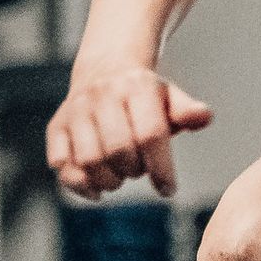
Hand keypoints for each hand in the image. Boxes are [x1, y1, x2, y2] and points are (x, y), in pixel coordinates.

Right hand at [45, 63, 212, 199]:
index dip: (161, 168)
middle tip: (140, 170)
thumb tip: (204, 117)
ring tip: (120, 176)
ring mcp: (76, 110)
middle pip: (118, 150)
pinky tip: (97, 189)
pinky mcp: (56, 126)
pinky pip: (62, 165)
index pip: (150, 134)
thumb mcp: (171, 98)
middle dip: (134, 171)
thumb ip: (187, 111)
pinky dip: (80, 185)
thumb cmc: (146, 96)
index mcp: (137, 86)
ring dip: (109, 180)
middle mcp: (102, 94)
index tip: (168, 189)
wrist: (106, 71)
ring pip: (89, 161)